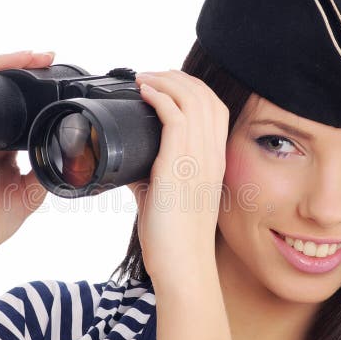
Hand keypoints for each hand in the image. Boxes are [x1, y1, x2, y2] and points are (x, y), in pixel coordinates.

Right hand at [0, 50, 54, 264]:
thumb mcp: (30, 193)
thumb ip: (45, 170)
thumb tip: (72, 152)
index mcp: (2, 147)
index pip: (20, 109)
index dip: (37, 92)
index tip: (60, 78)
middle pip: (3, 90)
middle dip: (25, 68)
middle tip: (49, 56)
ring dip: (9, 64)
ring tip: (35, 55)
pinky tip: (0, 63)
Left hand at [130, 70, 228, 284]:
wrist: (181, 264)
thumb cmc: (173, 237)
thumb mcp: (164, 196)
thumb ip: (150, 173)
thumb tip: (126, 161)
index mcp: (214, 160)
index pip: (214, 108)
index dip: (191, 89)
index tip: (165, 85)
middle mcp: (211, 154)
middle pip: (205, 96)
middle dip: (177, 77)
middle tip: (151, 75)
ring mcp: (199, 158)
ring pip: (192, 99)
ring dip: (165, 81)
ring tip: (144, 78)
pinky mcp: (179, 164)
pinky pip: (175, 116)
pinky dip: (159, 96)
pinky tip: (144, 92)